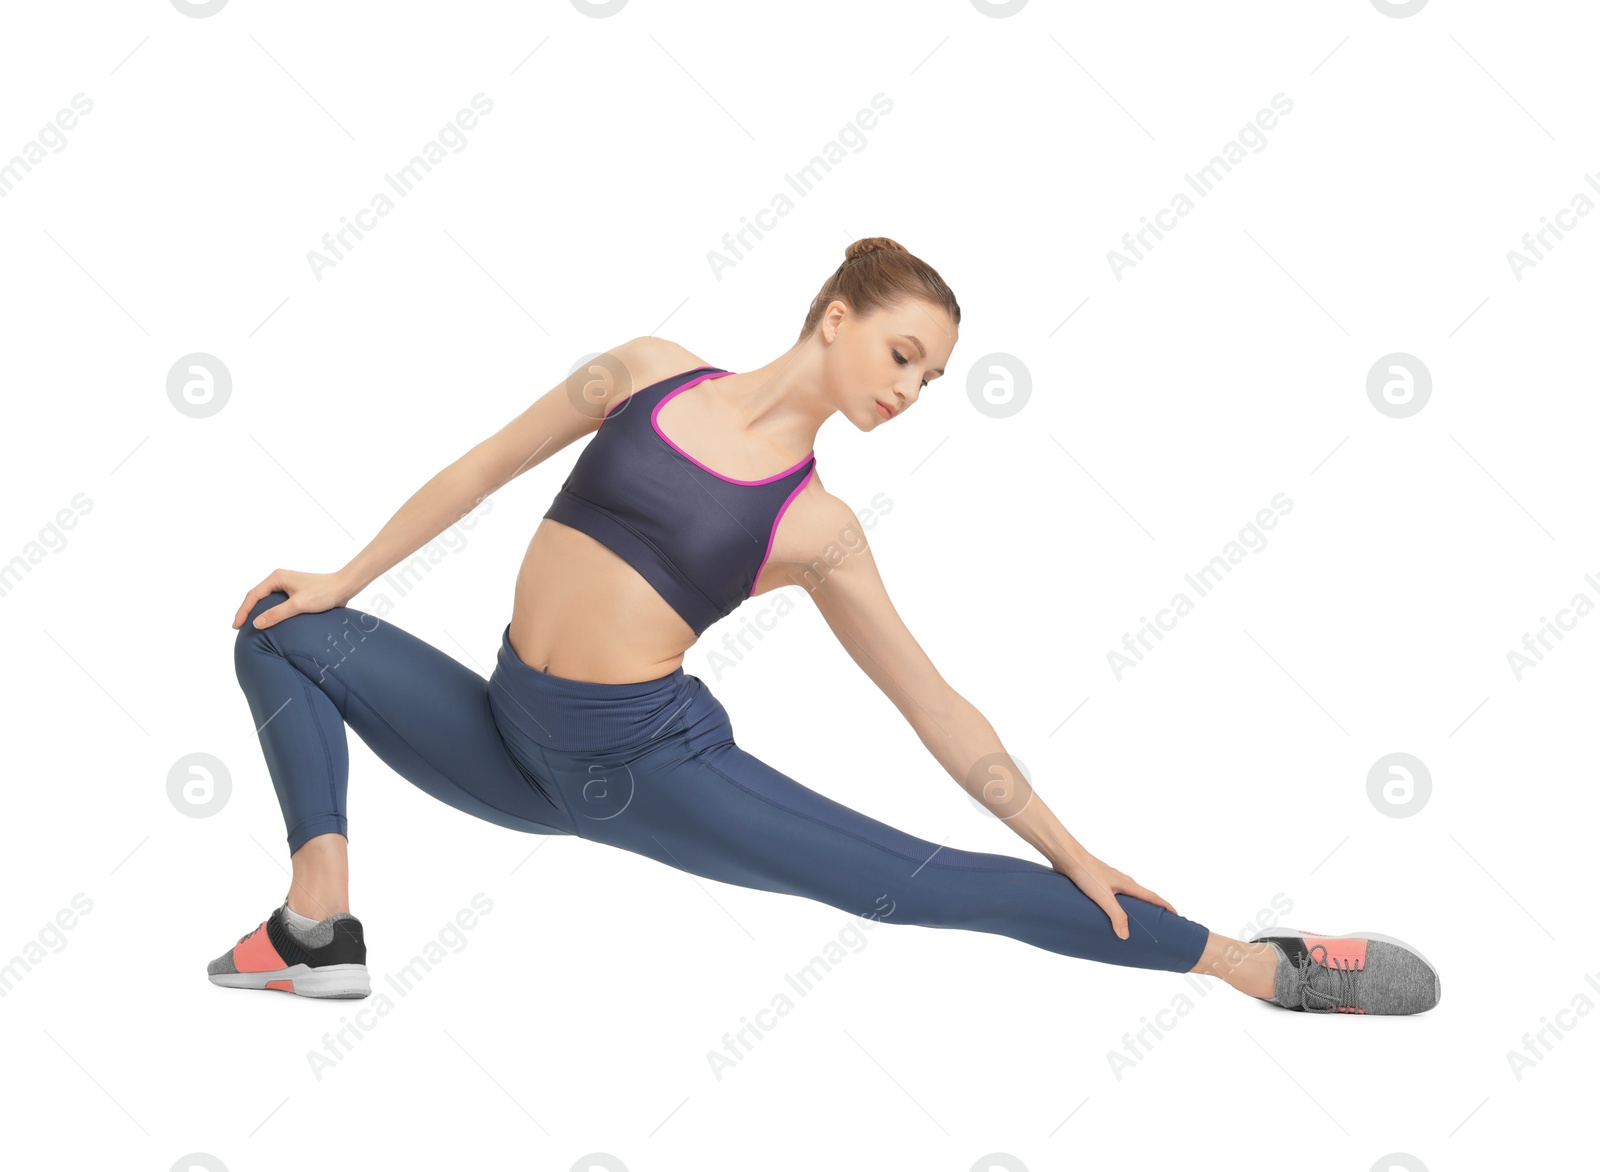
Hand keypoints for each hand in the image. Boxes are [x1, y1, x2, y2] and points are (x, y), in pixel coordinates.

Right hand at [233, 568, 354, 630]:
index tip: (236, 626)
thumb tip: (256, 623)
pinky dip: (270, 612)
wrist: (344, 587)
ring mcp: (287, 586)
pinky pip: (277, 603)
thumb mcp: (298, 605)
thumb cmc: (323, 593)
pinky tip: (269, 623)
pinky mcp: (295, 593)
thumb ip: (277, 614)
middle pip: (257, 597)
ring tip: (250, 626)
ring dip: (258, 612)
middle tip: (239, 628)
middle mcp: (280, 579)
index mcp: (277, 578)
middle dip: (247, 611)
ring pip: (266, 600)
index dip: (242, 611)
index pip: (253, 595)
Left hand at [1052, 850, 1179, 940]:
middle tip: (1158, 923)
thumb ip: (1116, 915)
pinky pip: (1113, 896)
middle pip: (1142, 896)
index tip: (1177, 915)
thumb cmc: (1086, 872)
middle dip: (1152, 909)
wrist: (1067, 856)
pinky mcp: (1097, 882)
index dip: (1165, 906)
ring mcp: (1109, 881)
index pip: (1152, 897)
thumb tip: (1126, 936)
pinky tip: (1108, 914)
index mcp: (1127, 884)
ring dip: (1134, 908)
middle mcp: (1121, 881)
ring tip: (1135, 923)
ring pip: (1127, 897)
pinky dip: (1118, 906)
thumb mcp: (1103, 897)